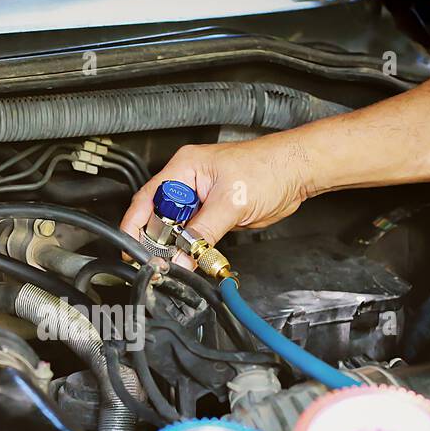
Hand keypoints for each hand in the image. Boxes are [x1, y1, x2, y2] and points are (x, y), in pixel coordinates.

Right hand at [119, 130, 317, 251]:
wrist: (298, 173)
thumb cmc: (270, 168)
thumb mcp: (230, 203)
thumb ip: (203, 234)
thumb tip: (182, 258)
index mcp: (184, 168)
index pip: (147, 200)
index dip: (136, 226)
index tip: (131, 250)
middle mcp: (188, 181)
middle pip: (159, 217)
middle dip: (158, 241)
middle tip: (160, 262)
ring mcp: (201, 199)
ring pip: (177, 230)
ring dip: (178, 247)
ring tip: (180, 262)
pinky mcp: (213, 214)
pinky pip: (195, 235)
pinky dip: (193, 248)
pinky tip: (195, 257)